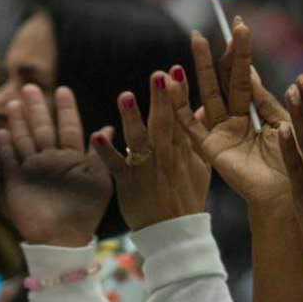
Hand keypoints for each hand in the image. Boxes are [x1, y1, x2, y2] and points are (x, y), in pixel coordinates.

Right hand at [0, 85, 110, 246]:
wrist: (66, 237)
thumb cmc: (87, 209)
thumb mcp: (100, 178)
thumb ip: (101, 153)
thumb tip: (108, 126)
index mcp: (73, 157)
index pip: (69, 127)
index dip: (66, 109)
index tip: (64, 89)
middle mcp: (51, 159)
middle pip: (43, 128)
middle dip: (37, 108)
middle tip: (31, 87)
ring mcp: (34, 169)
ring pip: (25, 140)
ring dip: (18, 123)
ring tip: (14, 104)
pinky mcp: (18, 182)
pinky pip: (10, 161)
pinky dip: (5, 148)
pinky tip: (1, 133)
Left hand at [90, 67, 210, 231]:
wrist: (174, 231)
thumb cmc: (186, 195)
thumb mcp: (202, 163)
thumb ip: (200, 131)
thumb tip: (205, 106)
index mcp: (184, 148)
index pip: (182, 115)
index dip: (180, 93)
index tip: (175, 69)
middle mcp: (167, 156)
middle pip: (164, 123)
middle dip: (162, 98)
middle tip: (158, 74)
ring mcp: (147, 169)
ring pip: (140, 141)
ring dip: (132, 118)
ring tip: (125, 96)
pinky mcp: (129, 183)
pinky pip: (116, 165)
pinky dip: (106, 151)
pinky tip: (97, 135)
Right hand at [174, 19, 291, 206]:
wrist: (288, 194)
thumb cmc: (292, 162)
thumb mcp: (282, 123)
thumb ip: (266, 99)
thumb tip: (253, 70)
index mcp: (255, 114)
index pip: (245, 78)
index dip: (243, 54)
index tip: (241, 27)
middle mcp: (234, 121)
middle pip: (225, 81)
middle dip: (222, 54)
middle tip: (219, 27)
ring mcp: (220, 133)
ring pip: (208, 94)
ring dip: (202, 67)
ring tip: (197, 40)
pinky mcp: (209, 148)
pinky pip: (190, 123)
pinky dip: (179, 103)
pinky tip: (171, 82)